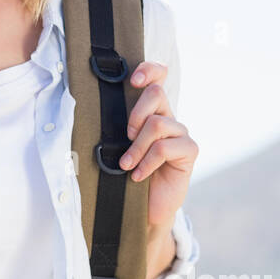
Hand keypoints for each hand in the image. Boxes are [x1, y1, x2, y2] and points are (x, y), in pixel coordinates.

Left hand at [116, 60, 197, 231]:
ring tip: (126, 165)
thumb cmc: (127, 173)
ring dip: (136, 147)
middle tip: (125, 136)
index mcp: (151, 110)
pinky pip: (164, 148)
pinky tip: (137, 176)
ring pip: (157, 124)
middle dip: (135, 114)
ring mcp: (180, 134)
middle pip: (156, 94)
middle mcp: (168, 117)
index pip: (158, 77)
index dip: (149, 70)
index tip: (133, 80)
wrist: (144, 207)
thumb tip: (90, 107)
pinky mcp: (189, 151)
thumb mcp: (117, 145)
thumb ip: (115, 125)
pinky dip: (146, 163)